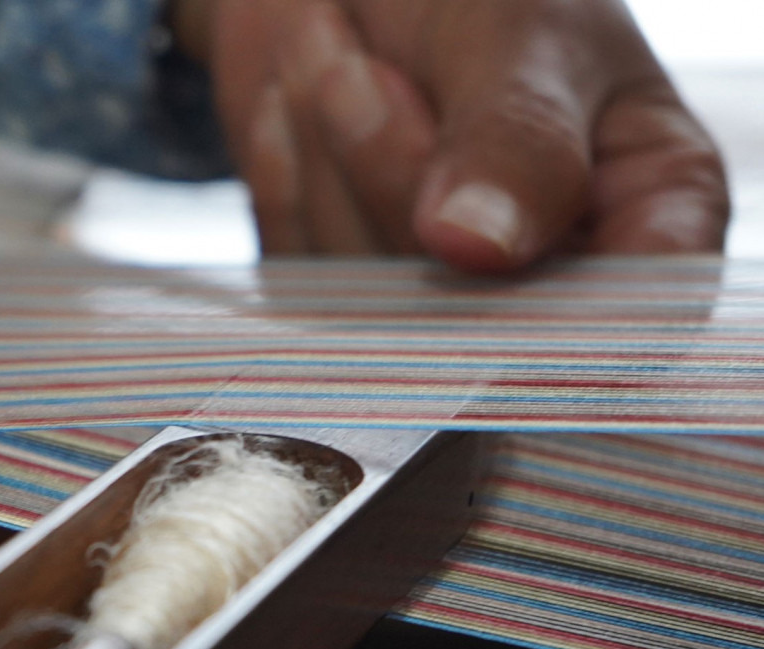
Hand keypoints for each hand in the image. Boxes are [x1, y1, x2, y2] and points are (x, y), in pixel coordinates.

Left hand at [176, 0, 729, 269]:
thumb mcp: (519, 34)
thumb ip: (515, 138)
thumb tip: (476, 246)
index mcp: (650, 222)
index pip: (631, 321)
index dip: (549, 325)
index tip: (463, 255)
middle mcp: (550, 284)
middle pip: (463, 309)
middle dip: (390, 170)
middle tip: (361, 67)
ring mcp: (447, 303)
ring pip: (369, 293)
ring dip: (327, 156)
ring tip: (333, 60)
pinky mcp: (352, 301)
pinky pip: (301, 271)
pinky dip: (287, 178)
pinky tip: (296, 114)